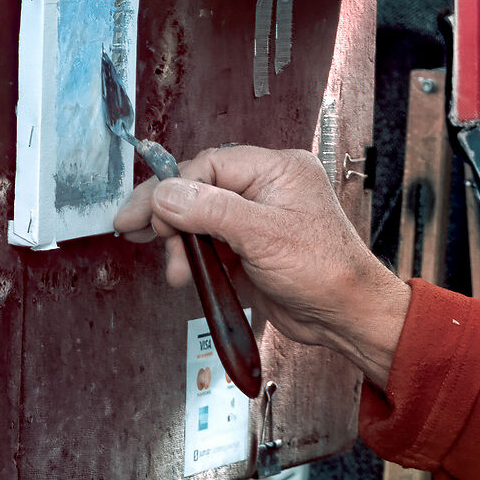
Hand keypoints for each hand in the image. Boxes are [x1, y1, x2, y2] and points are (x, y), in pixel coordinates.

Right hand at [113, 145, 409, 387]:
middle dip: (166, 212)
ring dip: (179, 241)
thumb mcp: (264, 236)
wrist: (345, 315)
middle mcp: (264, 187)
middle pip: (199, 187)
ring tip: (176, 271)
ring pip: (198, 217)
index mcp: (276, 169)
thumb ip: (212, 210)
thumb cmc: (323, 270)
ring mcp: (255, 217)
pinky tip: (182, 273)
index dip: (173, 188)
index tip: (147, 215)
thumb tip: (165, 192)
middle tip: (134, 230)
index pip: (209, 165)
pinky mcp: (248, 246)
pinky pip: (208, 241)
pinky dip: (191, 256)